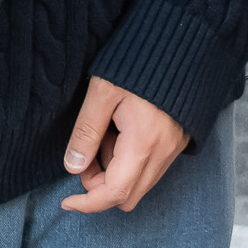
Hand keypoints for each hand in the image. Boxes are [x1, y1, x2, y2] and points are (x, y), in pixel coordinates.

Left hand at [60, 77, 187, 212]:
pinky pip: (152, 170)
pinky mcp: (178, 142)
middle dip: (100, 187)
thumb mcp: (103, 91)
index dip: (87, 203)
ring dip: (116, 173)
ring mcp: (174, 149)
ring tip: (108, 134)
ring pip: (140, 185)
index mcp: (143, 142)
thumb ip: (86, 131)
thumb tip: (72, 166)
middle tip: (87, 155)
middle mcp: (163, 152)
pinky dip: (131, 163)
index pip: (114, 193)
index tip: (67, 201)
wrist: (180, 44)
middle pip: (128, 197)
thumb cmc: (138, 65)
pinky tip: (123, 132)